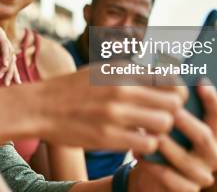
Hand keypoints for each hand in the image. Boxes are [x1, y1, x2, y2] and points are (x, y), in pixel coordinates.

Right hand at [0, 6, 19, 84]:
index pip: (7, 60)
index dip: (9, 72)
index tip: (8, 84)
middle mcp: (1, 40)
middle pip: (11, 58)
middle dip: (11, 72)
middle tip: (9, 84)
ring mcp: (0, 35)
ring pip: (9, 52)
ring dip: (8, 66)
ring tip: (4, 77)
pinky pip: (4, 44)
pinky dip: (5, 54)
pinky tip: (5, 64)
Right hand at [34, 67, 186, 153]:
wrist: (40, 107)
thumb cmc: (72, 89)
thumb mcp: (101, 70)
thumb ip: (129, 73)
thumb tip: (160, 75)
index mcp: (121, 70)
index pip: (170, 78)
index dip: (177, 92)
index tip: (170, 100)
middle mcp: (121, 89)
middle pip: (173, 103)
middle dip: (173, 112)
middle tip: (162, 118)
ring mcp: (114, 114)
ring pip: (163, 124)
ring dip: (161, 131)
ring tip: (149, 131)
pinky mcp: (107, 137)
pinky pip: (146, 144)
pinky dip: (147, 146)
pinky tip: (137, 143)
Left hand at [130, 82, 216, 190]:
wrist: (152, 178)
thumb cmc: (163, 145)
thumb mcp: (170, 127)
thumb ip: (174, 110)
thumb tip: (167, 80)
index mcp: (212, 137)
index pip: (216, 116)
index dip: (211, 99)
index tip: (201, 81)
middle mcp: (213, 156)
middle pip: (203, 136)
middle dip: (185, 121)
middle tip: (170, 109)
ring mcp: (202, 176)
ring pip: (185, 159)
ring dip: (166, 145)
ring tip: (150, 132)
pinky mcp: (187, 190)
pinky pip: (170, 178)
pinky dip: (154, 166)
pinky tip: (140, 155)